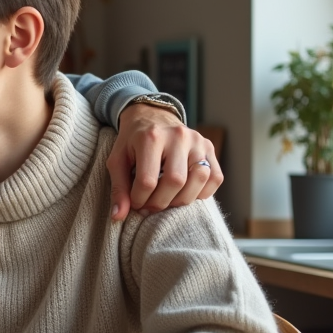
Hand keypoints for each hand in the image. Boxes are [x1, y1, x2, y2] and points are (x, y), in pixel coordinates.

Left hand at [107, 104, 223, 220]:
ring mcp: (197, 140)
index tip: (135, 203)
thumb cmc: (131, 142)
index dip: (140, 200)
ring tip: (166, 200)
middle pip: (175, 181)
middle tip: (150, 206)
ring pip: (199, 180)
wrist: (151, 116)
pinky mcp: (210, 147)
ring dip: (182, 199)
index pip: (148, 181)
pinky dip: (202, 193)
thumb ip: (118, 188)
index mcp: (151, 137)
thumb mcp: (117, 160)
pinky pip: (215, 178)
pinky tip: (185, 193)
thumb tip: (118, 217)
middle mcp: (178, 136)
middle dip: (160, 202)